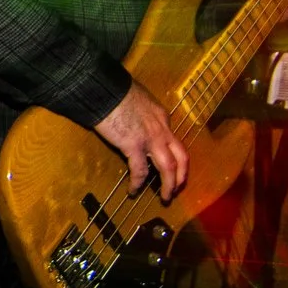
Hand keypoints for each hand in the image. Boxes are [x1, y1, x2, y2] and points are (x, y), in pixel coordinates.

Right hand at [94, 81, 187, 201]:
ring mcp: (150, 139)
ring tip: (166, 197)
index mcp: (162, 117)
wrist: (106, 90)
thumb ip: (142, 111)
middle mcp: (162, 129)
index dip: (172, 154)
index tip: (167, 163)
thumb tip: (135, 117)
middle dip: (182, 175)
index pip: (172, 140)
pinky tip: (133, 191)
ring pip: (168, 168)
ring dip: (169, 185)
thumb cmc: (117, 90)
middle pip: (181, 157)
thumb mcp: (138, 97)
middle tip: (178, 187)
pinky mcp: (134, 146)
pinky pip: (139, 171)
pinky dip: (137, 183)